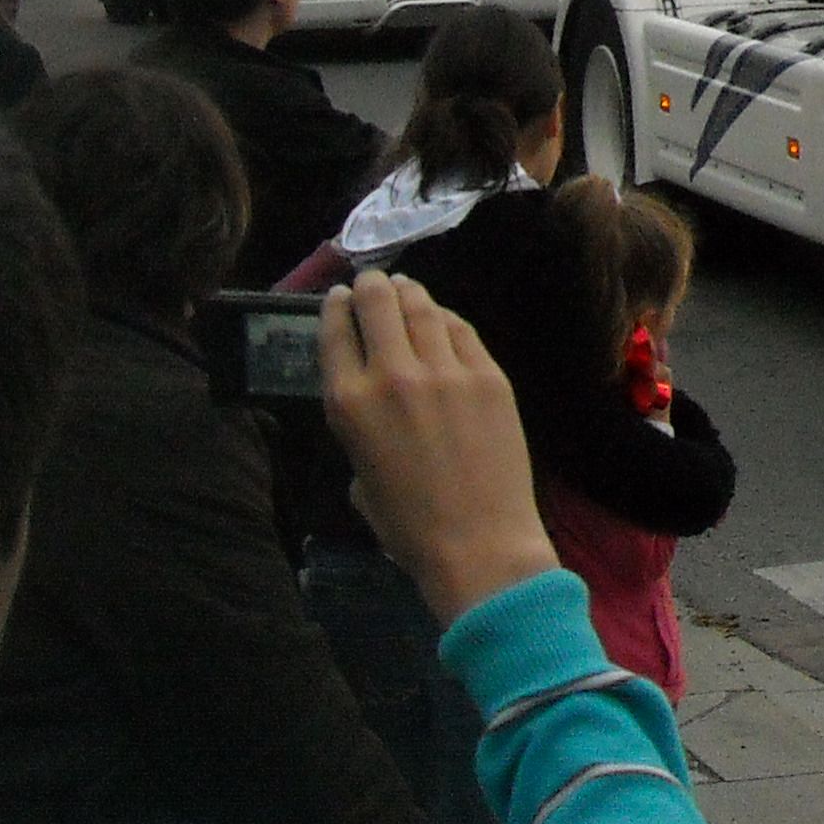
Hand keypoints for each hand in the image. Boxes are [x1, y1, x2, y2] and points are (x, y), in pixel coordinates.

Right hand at [321, 271, 560, 628]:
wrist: (477, 542)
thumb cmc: (408, 526)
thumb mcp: (360, 475)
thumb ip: (361, 428)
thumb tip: (376, 400)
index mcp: (348, 404)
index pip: (335, 335)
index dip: (336, 310)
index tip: (339, 298)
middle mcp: (393, 375)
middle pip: (378, 305)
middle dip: (372, 287)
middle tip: (373, 281)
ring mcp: (446, 370)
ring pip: (423, 309)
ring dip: (409, 293)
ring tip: (404, 288)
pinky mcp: (488, 374)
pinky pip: (461, 331)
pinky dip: (446, 319)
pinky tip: (441, 318)